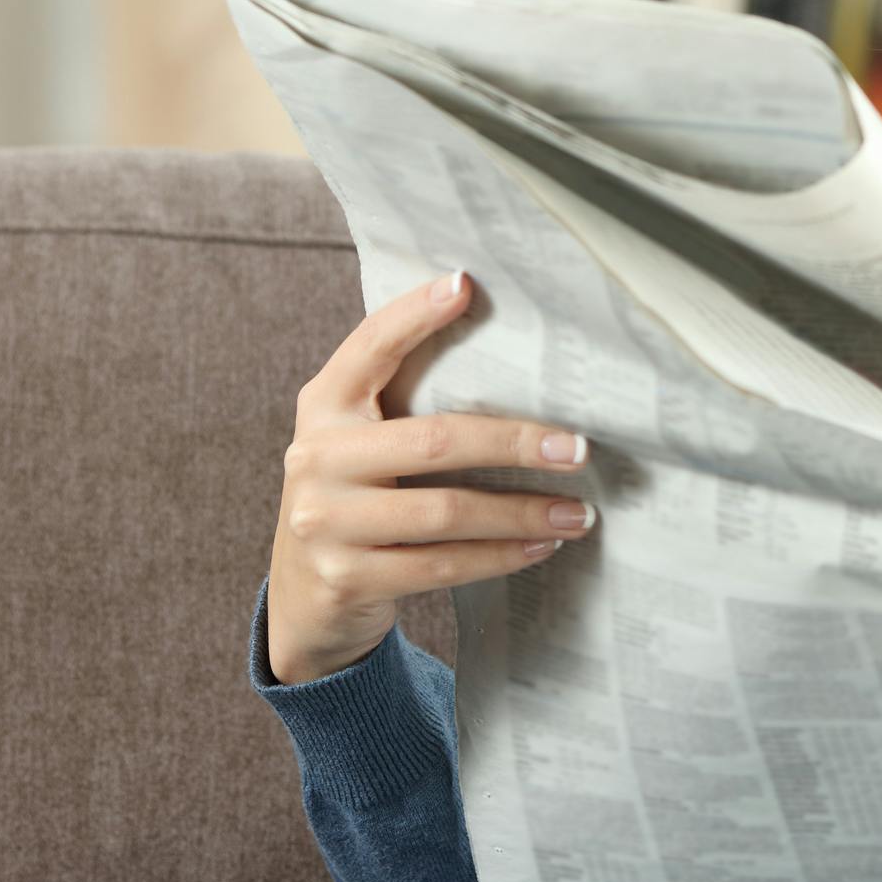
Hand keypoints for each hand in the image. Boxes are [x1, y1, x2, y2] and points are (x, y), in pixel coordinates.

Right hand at [265, 267, 598, 684]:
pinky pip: (442, 566)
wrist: (303, 597)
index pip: (370, 346)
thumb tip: (512, 363)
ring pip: (446, 512)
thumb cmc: (356, 498)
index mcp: (323, 405)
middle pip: (434, 440)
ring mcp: (325, 522)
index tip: (466, 284)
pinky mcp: (346, 577)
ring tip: (578, 513)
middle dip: (515, 443)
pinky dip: (499, 556)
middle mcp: (316, 457)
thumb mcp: (359, 441)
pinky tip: (540, 546)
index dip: (415, 314)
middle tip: (577, 448)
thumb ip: (401, 402)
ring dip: (521, 512)